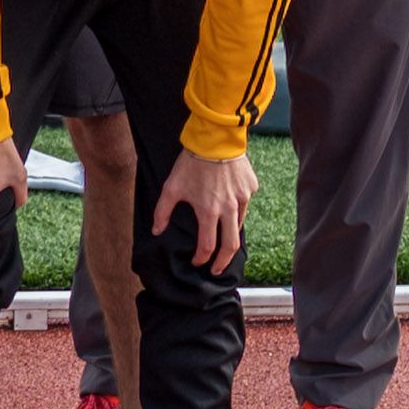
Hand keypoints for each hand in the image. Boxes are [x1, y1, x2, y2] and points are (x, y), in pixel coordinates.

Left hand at [153, 146, 254, 272]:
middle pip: (230, 246)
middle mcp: (229, 209)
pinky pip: (245, 205)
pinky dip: (237, 211)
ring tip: (222, 238)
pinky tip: (229, 207)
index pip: (207, 247)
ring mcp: (243, 198)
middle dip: (223, 262)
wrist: (214, 139)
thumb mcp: (171, 187)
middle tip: (217, 269)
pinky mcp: (251, 188)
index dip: (201, 258)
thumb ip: (162, 212)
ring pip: (239, 225)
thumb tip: (157, 231)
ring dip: (230, 236)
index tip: (197, 261)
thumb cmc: (190, 163)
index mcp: (208, 212)